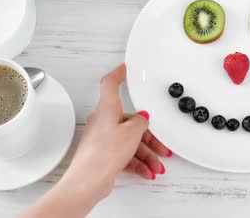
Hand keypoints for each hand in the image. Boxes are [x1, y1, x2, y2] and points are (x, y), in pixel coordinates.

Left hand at [62, 64, 170, 200]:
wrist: (88, 181)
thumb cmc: (103, 154)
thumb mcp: (132, 133)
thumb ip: (140, 122)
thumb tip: (142, 119)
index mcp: (107, 110)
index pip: (110, 84)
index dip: (118, 74)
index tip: (124, 68)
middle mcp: (103, 122)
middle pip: (130, 122)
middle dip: (149, 138)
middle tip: (162, 147)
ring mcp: (103, 139)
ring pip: (130, 141)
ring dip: (146, 155)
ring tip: (157, 166)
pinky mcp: (104, 155)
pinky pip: (125, 154)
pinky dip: (137, 163)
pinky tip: (147, 172)